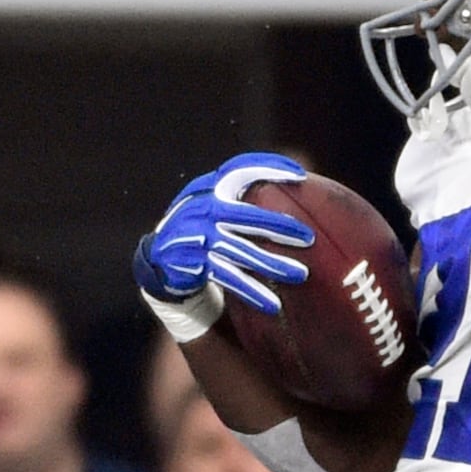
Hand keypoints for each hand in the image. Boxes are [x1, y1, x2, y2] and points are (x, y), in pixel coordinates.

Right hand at [132, 153, 312, 319]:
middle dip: (280, 226)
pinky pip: (227, 277)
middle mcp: (202, 209)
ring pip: (239, 251)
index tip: (300, 176)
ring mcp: (196, 236)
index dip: (269, 167)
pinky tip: (272, 304)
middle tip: (309, 238)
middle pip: (246, 215)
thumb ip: (243, 197)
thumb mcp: (217, 205)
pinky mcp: (192, 263)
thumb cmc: (202, 228)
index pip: (240, 169)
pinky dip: (251, 291)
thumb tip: (295, 188)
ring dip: (271, 264)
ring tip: (301, 274)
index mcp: (209, 188)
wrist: (161, 257)